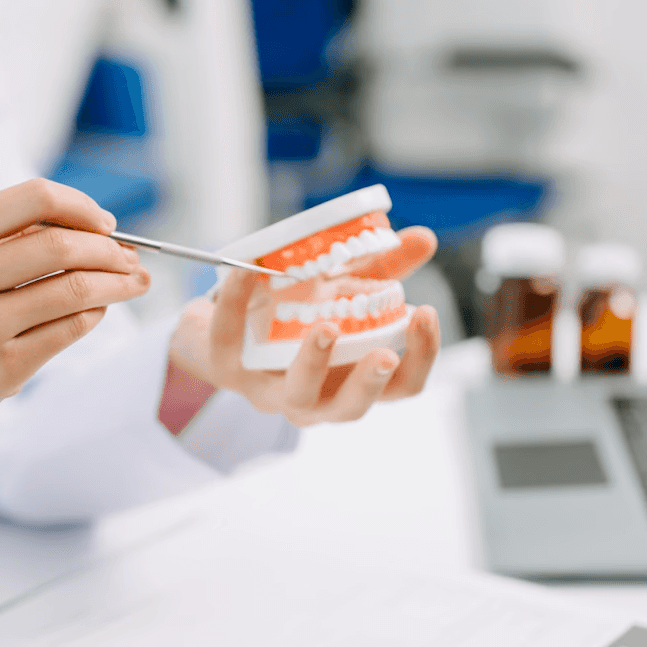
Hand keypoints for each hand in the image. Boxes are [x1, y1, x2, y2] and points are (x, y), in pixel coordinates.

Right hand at [0, 179, 149, 458]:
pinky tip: (100, 310)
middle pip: (62, 244)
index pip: (33, 198)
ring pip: (75, 289)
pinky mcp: (2, 367)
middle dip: (111, 249)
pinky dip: (95, 314)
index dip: (81, 207)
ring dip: (118, 282)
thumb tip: (84, 228)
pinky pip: (69, 329)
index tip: (104, 223)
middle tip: (130, 257)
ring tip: (135, 281)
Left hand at [167, 227, 441, 427]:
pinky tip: (249, 271)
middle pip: (351, 408)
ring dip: (315, 363)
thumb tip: (425, 238)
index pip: (401, 386)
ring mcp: (270, 390)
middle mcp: (316, 397)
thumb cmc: (294, 317)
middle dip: (370, 383)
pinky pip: (230, 340)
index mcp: (351, 379)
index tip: (425, 314)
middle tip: (385, 356)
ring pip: (296, 395)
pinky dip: (237, 303)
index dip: (421, 358)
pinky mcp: (226, 369)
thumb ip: (383, 269)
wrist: (221, 324)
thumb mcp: (341, 291)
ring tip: (327, 329)